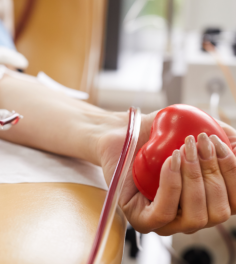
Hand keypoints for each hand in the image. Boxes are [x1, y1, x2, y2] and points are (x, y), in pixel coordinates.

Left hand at [97, 110, 235, 234]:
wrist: (125, 131)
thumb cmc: (159, 134)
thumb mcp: (197, 129)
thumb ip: (224, 138)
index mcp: (206, 199)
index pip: (235, 201)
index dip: (234, 173)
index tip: (217, 143)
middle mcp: (190, 215)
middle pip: (219, 212)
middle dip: (211, 172)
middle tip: (196, 142)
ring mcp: (166, 221)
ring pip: (196, 217)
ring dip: (193, 178)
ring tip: (182, 150)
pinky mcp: (141, 218)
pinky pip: (164, 212)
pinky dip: (172, 185)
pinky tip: (170, 161)